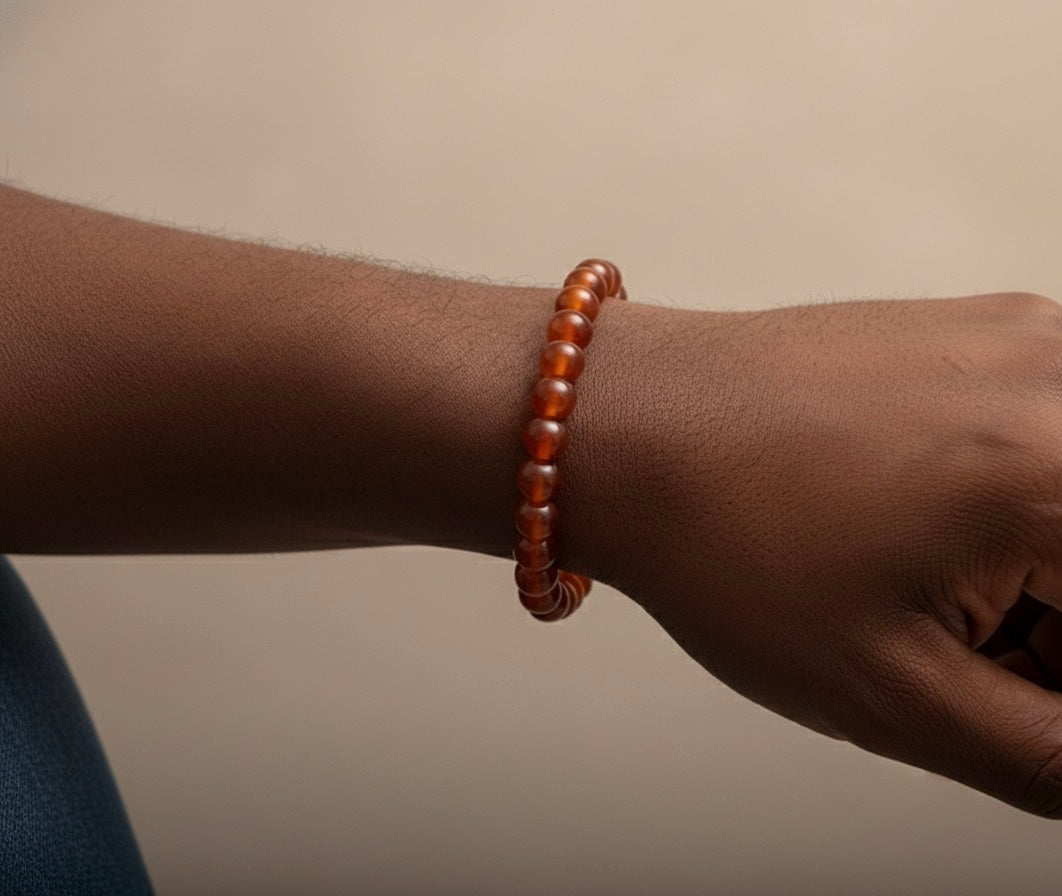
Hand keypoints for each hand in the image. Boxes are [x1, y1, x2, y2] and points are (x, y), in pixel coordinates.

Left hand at [570, 292, 1061, 817]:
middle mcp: (1058, 378)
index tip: (1011, 688)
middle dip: (1056, 634)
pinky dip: (1017, 512)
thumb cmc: (715, 531)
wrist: (624, 423)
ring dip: (1043, 578)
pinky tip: (919, 536)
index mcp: (1059, 471)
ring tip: (921, 596)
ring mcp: (1022, 340)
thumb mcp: (897, 691)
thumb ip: (1053, 753)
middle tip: (976, 663)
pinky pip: (1046, 443)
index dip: (1052, 676)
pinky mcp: (978, 332)